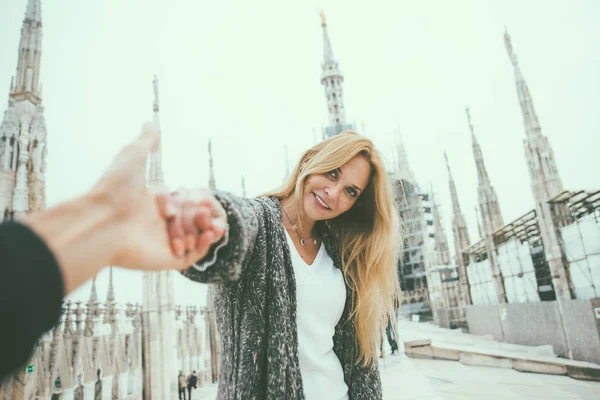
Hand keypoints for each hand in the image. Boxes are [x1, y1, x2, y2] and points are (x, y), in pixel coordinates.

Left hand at [91, 124, 216, 270]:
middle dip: (203, 215)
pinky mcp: (169, 260)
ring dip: (208, 229)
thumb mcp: (132, 156)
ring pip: (196, 238)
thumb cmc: (116, 189)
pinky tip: (209, 233)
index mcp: (153, 205)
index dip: (194, 200)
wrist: (103, 220)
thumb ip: (146, 142)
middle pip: (192, 220)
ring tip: (212, 223)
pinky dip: (204, 245)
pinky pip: (193, 257)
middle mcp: (157, 225)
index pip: (183, 203)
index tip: (200, 196)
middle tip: (204, 210)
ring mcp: (163, 244)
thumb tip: (150, 122)